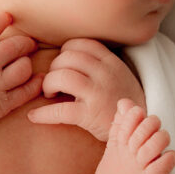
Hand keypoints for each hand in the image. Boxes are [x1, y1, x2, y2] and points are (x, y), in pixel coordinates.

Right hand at [0, 12, 43, 135]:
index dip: (1, 19)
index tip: (7, 17)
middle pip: (14, 46)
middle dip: (24, 43)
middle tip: (28, 44)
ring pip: (23, 68)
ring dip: (27, 63)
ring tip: (25, 63)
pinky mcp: (1, 104)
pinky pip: (26, 92)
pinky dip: (35, 84)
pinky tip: (38, 80)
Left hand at [27, 39, 144, 140]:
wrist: (140, 129)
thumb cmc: (122, 101)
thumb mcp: (119, 74)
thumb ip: (98, 63)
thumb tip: (66, 56)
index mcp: (111, 62)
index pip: (81, 44)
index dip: (65, 51)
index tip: (63, 64)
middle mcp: (105, 74)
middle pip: (67, 58)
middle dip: (54, 68)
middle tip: (54, 82)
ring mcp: (98, 94)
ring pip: (62, 77)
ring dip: (48, 84)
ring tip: (50, 93)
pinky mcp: (91, 115)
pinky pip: (60, 110)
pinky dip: (42, 114)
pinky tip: (34, 116)